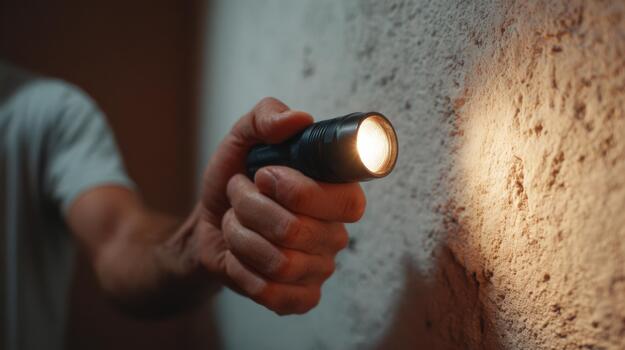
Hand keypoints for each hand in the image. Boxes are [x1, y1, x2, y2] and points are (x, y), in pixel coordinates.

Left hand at [189, 97, 365, 314]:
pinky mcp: (300, 298)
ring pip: (278, 261)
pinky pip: (271, 292)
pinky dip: (240, 269)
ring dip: (240, 236)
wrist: (208, 224)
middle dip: (250, 207)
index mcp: (338, 194)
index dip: (299, 190)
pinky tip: (239, 255)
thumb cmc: (235, 179)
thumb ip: (267, 116)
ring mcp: (320, 269)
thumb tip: (298, 119)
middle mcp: (336, 233)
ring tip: (235, 222)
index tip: (265, 175)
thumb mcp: (243, 138)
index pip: (345, 201)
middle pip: (296, 230)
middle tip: (239, 194)